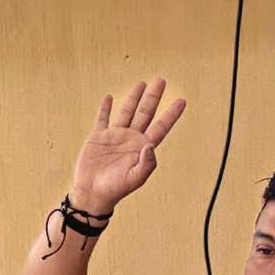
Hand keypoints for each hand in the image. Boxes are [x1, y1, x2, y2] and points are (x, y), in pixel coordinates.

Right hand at [69, 78, 185, 213]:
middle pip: (145, 113)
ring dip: (134, 98)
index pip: (161, 127)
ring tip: (141, 83)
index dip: (171, 114)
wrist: (92, 193)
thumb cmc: (115, 189)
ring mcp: (114, 136)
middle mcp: (131, 139)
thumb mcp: (135, 178)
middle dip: (153, 97)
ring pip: (127, 112)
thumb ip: (147, 163)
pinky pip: (103, 119)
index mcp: (142, 148)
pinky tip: (110, 98)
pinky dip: (105, 108)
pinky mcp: (98, 137)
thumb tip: (151, 144)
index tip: (182, 101)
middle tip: (161, 81)